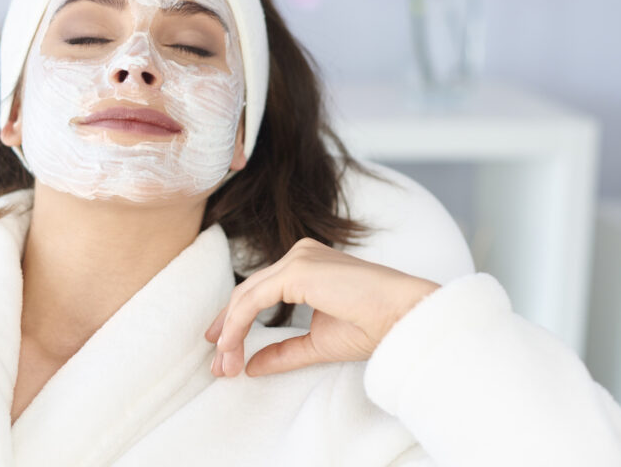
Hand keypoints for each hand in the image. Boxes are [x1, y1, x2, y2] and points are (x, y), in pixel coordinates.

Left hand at [204, 237, 440, 377]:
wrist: (403, 317)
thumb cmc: (372, 327)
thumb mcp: (317, 343)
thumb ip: (284, 351)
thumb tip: (251, 365)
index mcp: (306, 265)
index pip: (259, 291)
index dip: (236, 321)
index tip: (223, 349)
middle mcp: (299, 255)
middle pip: (247, 292)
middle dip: (227, 330)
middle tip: (217, 364)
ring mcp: (298, 258)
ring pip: (246, 295)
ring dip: (230, 332)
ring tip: (224, 365)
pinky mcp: (297, 269)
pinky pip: (253, 299)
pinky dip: (237, 325)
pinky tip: (230, 347)